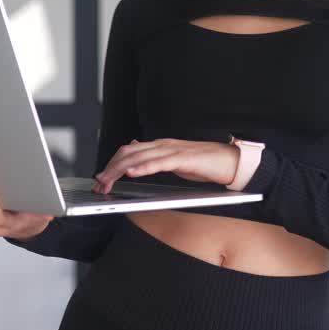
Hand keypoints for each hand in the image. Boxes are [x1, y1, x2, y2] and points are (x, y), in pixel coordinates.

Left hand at [92, 138, 238, 193]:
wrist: (230, 161)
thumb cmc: (204, 163)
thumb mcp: (174, 162)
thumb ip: (156, 159)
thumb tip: (136, 158)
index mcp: (160, 146)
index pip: (128, 152)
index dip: (111, 164)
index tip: (100, 178)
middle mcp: (162, 145)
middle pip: (128, 153)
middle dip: (110, 169)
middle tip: (98, 184)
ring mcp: (172, 150)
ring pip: (139, 157)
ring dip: (120, 170)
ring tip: (107, 181)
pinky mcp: (182, 158)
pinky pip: (158, 162)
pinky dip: (143, 168)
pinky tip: (132, 173)